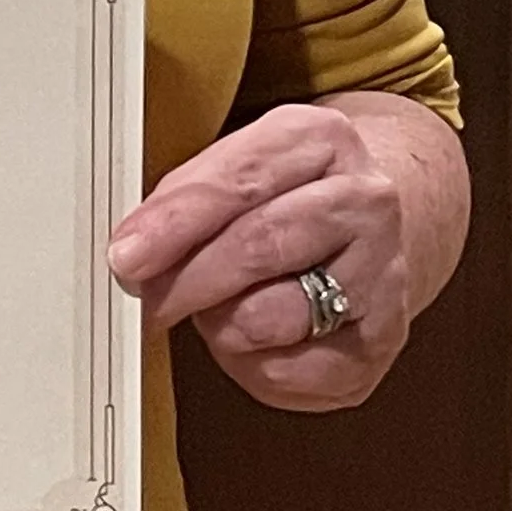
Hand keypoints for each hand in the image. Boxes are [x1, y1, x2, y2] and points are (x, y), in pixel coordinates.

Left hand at [106, 97, 456, 412]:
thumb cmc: (285, 197)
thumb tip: (131, 253)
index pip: (239, 181)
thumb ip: (187, 198)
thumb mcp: (241, 166)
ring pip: (274, 316)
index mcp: (321, 139)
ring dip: (222, 323)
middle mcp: (364, 201)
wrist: (372, 225)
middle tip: (144, 299)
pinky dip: (253, 367)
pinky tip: (250, 343)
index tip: (127, 253)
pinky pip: (294, 372)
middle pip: (260, 246)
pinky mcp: (384, 339)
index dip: (175, 222)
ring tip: (213, 311)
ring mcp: (383, 272)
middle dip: (186, 280)